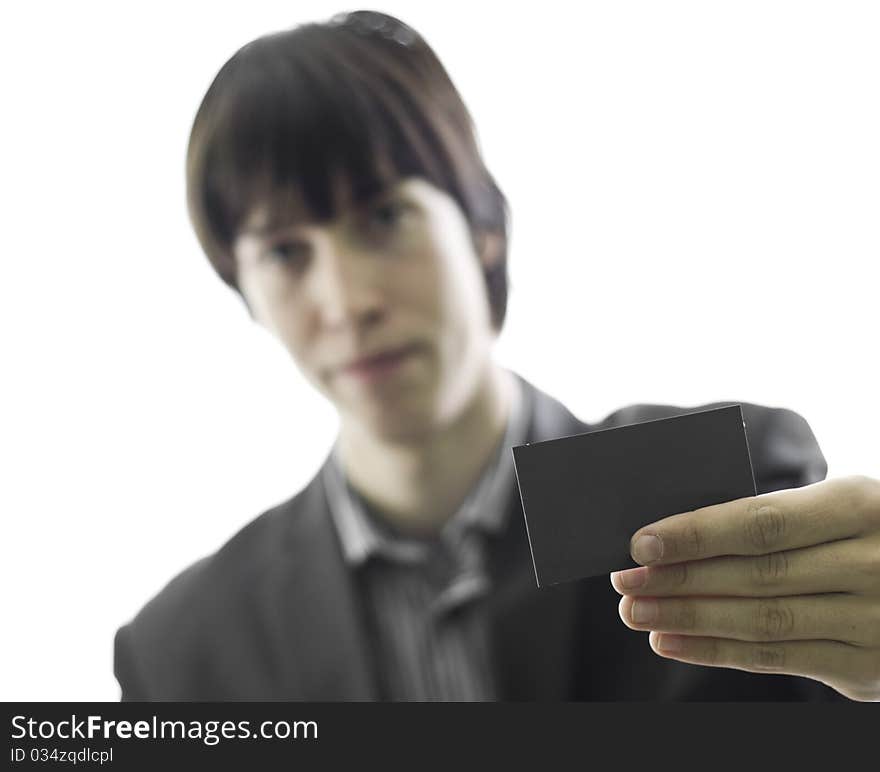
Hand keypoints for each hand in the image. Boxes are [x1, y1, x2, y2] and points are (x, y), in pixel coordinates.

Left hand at [609, 475, 879, 700]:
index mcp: (859, 506)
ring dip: (688, 619)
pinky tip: (671, 641)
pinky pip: (778, 660)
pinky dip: (717, 651)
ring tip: (636, 612)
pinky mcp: (866, 668)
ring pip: (762, 621)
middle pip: (755, 575)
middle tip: (623, 582)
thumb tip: (676, 538)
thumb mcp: (837, 510)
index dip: (695, 535)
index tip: (640, 544)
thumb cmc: (865, 535)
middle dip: (678, 580)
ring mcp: (875, 621)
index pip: (761, 523)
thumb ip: (776, 521)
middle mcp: (873, 563)